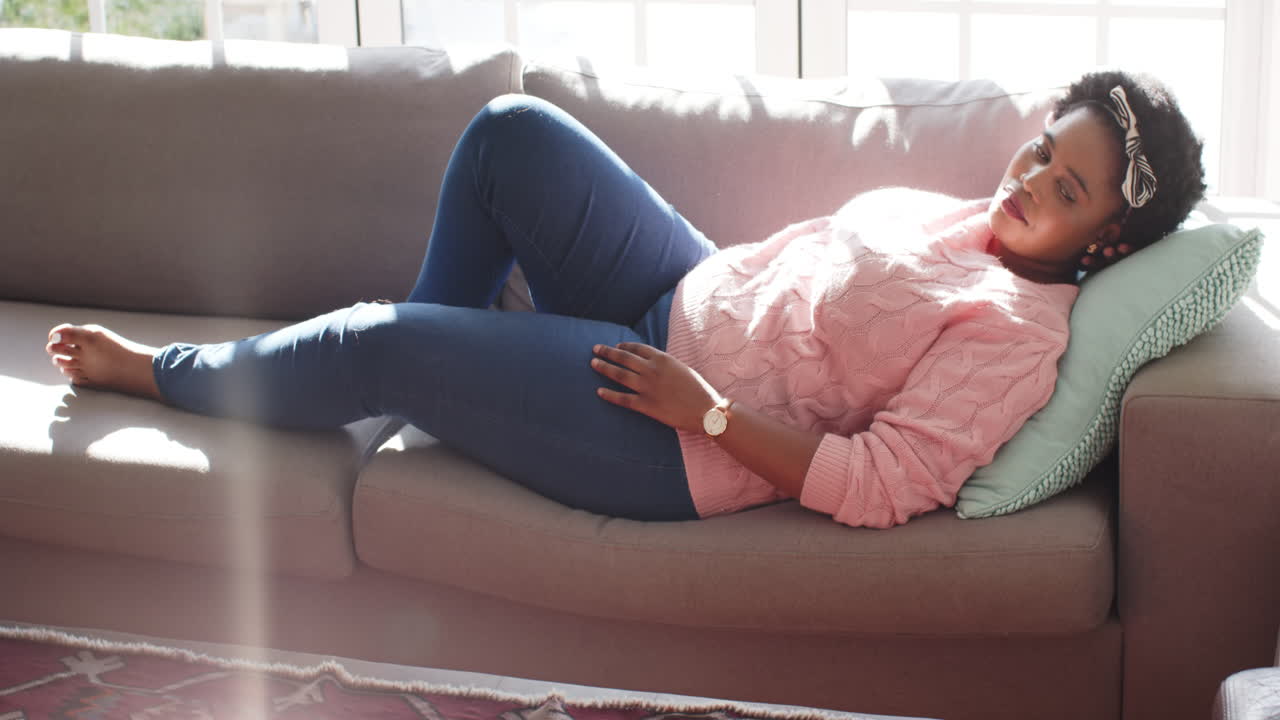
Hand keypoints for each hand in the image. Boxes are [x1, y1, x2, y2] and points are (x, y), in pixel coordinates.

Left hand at [591, 343, 721, 432]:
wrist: (706, 409)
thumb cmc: (698, 390)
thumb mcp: (682, 369)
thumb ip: (665, 365)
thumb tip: (651, 364)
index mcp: (662, 359)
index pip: (637, 348)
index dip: (624, 347)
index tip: (616, 346)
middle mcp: (652, 370)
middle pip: (624, 358)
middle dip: (608, 352)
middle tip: (595, 349)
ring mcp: (647, 387)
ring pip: (619, 375)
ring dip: (604, 368)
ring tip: (593, 363)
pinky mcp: (645, 405)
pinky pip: (623, 399)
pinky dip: (609, 395)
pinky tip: (599, 391)